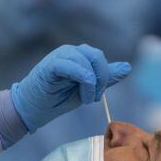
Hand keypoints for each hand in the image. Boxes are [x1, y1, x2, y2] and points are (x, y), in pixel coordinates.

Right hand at [11, 44, 130, 132]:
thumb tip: (127, 67)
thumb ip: (105, 78)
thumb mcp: (87, 90)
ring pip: (86, 59)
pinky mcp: (50, 65)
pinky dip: (81, 79)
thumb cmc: (58, 99)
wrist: (33, 109)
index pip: (99, 58)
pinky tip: (80, 94)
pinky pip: (71, 65)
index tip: (98, 96)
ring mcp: (59, 56)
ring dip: (91, 83)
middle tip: (94, 97)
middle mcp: (70, 52)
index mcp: (79, 56)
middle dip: (101, 78)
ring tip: (85, 98)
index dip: (104, 76)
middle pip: (96, 55)